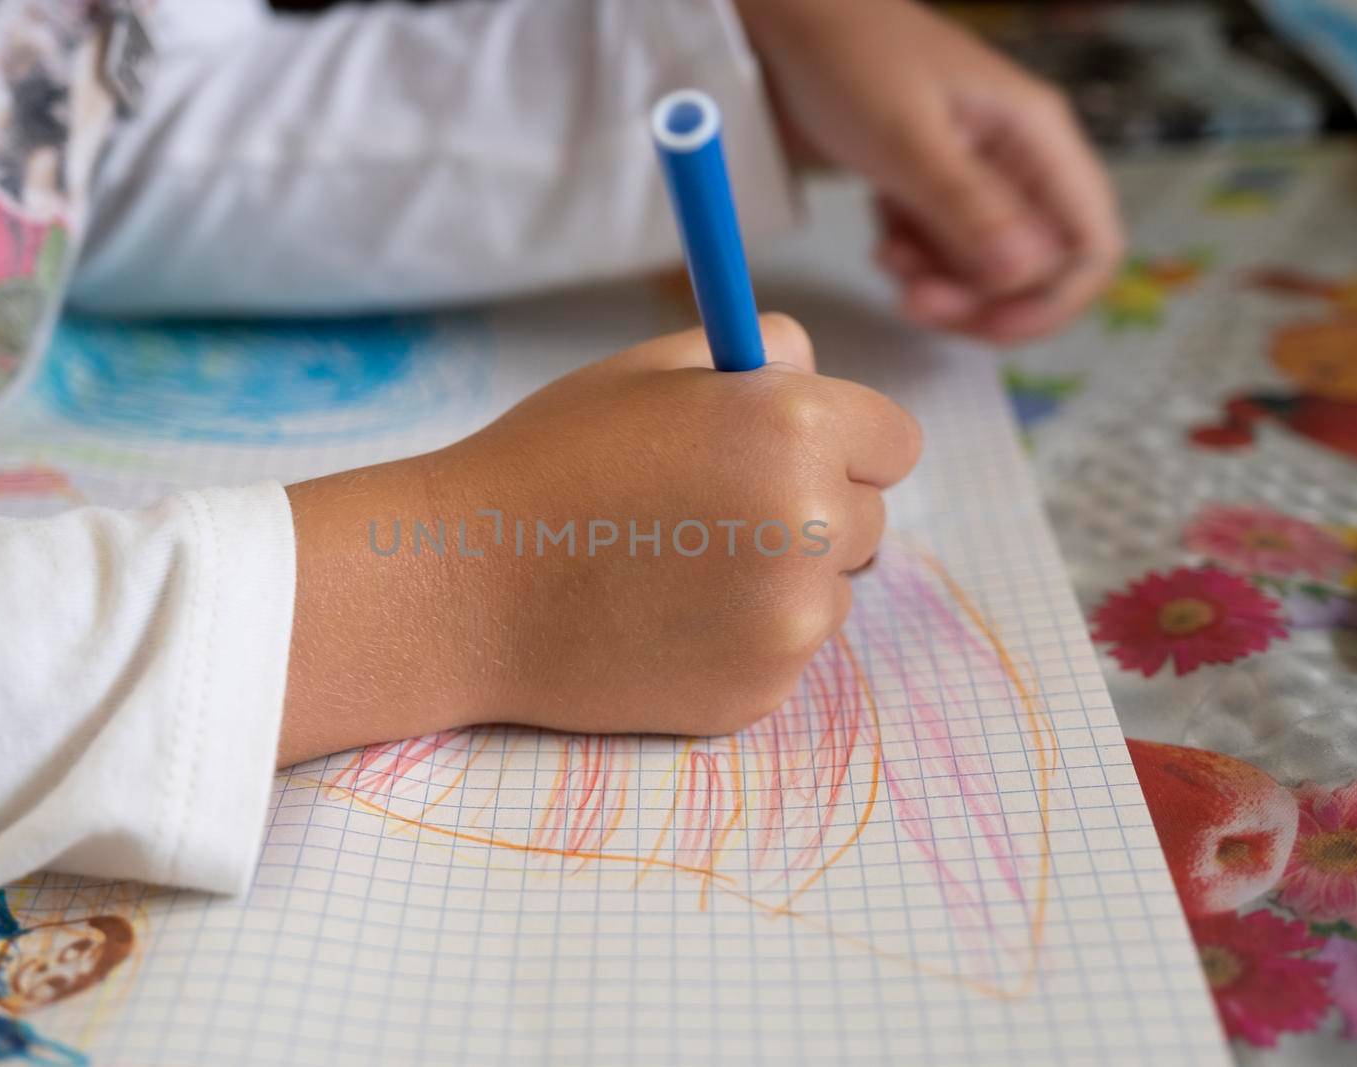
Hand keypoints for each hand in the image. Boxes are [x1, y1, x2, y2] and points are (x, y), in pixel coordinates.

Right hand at [278, 315, 919, 764]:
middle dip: (811, 510)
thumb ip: (754, 352)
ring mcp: (791, 620)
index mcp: (794, 426)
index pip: (895, 441)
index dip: (843, 441)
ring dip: (779, 581)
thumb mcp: (646, 372)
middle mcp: (812, 523)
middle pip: (867, 519)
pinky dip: (741, 643)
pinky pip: (784, 655)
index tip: (795, 452)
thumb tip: (817, 364)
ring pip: (829, 592)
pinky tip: (661, 623)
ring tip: (673, 571)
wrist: (461, 589)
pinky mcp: (760, 693)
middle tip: (711, 512)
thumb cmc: (546, 464)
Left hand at [737, 0, 1122, 342]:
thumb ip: (965, 206)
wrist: (787, 23)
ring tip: (888, 256)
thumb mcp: (906, 138)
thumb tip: (1022, 274)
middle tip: (915, 301)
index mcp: (1036, 136)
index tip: (989, 326)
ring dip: (940, 283)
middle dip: (980, 299)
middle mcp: (1017, 160)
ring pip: (984, 269)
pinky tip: (881, 236)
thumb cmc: (848, 59)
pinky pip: (943, 253)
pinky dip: (914, 263)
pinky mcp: (932, 188)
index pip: (1090, 243)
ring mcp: (974, 176)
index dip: (1053, 300)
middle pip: (1035, 268)